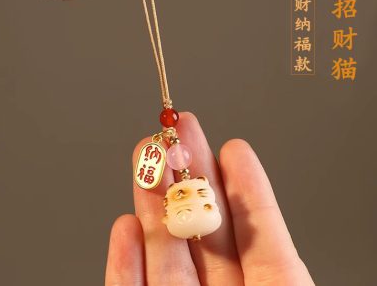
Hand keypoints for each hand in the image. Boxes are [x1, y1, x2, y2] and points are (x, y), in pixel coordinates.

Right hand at [105, 112, 313, 284]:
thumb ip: (272, 246)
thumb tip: (242, 170)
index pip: (254, 229)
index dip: (240, 184)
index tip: (230, 145)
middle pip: (202, 230)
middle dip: (185, 176)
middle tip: (174, 133)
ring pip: (164, 255)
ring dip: (150, 205)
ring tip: (143, 161)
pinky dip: (124, 263)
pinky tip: (125, 227)